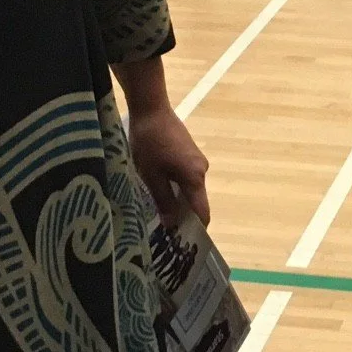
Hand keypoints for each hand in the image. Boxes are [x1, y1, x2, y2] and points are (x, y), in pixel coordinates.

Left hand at [129, 105, 210, 227]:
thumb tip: (173, 224)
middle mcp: (202, 170)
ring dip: (177, 201)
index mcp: (195, 177)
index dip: (196, 229)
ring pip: (190, 189)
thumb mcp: (151, 175)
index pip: (203, 212)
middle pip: (196, 201)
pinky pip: (186, 177)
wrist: (151, 108)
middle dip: (183, 217)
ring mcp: (197, 160)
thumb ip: (164, 201)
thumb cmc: (149, 142)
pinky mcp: (189, 153)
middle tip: (163, 230)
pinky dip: (176, 187)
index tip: (183, 244)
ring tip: (158, 210)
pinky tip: (158, 187)